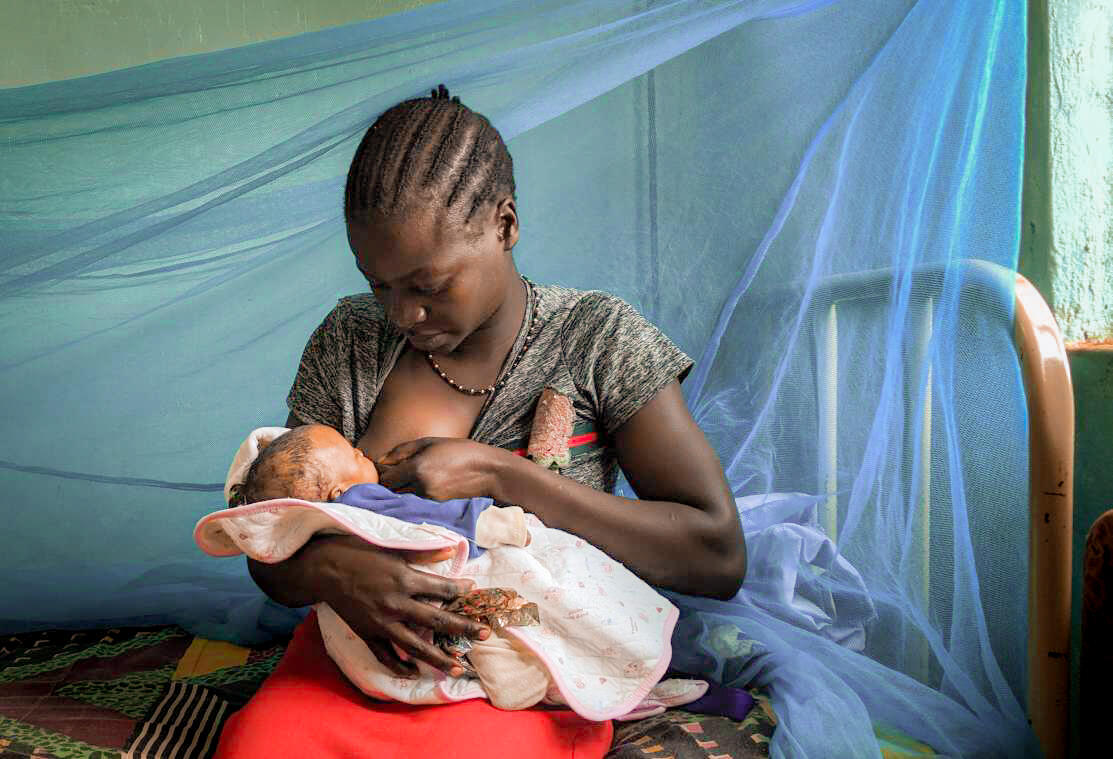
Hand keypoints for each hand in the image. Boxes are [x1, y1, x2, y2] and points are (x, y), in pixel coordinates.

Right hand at [316, 536, 490, 676]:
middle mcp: (396, 604)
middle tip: (485, 634)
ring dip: (438, 658)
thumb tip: (450, 549)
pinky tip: (415, 673)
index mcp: (404, 579)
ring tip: (458, 668)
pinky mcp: (367, 634)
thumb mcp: (393, 548)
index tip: (473, 591)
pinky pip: (386, 656)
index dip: (460, 590)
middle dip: (464, 628)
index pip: (441, 588)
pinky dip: (400, 666)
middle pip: (437, 620)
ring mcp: (382, 623)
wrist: (324, 569)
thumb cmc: (359, 553)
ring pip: (415, 646)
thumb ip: (423, 553)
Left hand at [377, 437, 505, 500]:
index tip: (387, 468)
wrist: (488, 471)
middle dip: (391, 483)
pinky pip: (416, 502)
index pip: (386, 479)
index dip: (384, 474)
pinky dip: (414, 496)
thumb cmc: (460, 451)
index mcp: (417, 468)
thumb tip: (381, 460)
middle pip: (392, 491)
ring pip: (403, 498)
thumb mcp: (429, 442)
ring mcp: (429, 499)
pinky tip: (424, 485)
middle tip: (397, 474)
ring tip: (412, 479)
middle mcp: (421, 486)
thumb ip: (402, 451)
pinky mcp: (436, 507)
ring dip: (402, 491)